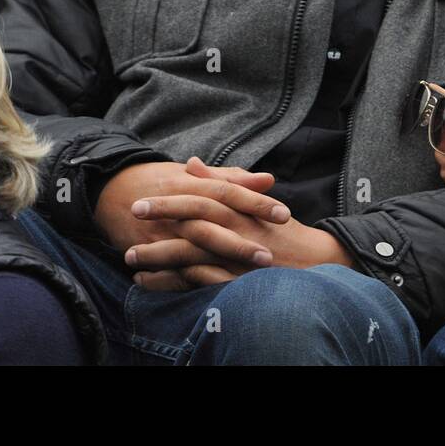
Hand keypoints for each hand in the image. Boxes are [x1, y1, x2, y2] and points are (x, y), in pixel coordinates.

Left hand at [126, 160, 354, 289]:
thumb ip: (221, 181)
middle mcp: (236, 230)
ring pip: (190, 253)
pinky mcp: (235, 280)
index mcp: (239, 209)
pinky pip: (197, 282)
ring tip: (129, 256)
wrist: (316, 262)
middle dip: (159, 221)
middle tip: (130, 218)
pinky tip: (147, 282)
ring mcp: (235, 257)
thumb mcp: (253, 201)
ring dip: (157, 255)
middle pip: (191, 221)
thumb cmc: (282, 231)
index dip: (168, 199)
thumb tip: (191, 162)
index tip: (140, 199)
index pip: (200, 198)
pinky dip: (170, 283)